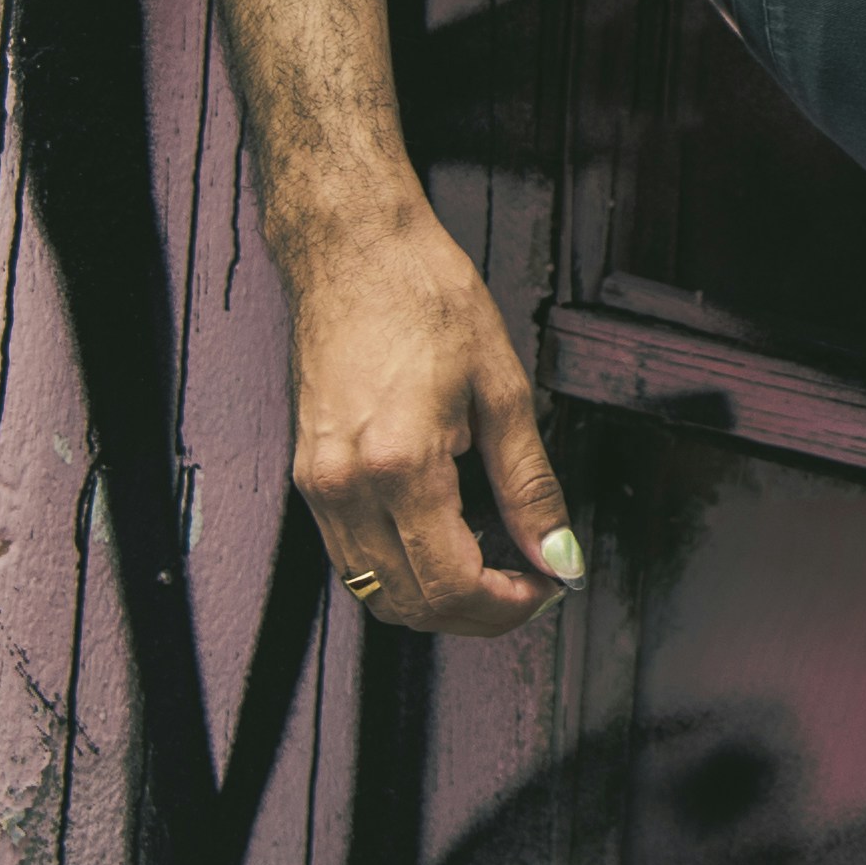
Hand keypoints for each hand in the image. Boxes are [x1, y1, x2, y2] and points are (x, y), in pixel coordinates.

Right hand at [287, 195, 581, 636]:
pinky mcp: (307, 475)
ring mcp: (317, 484)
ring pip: (373, 591)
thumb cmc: (425, 297)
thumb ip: (530, 485)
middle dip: (475, 614)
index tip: (544, 586)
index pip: (450, 585)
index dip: (505, 606)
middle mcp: (345, 486)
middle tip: (527, 584)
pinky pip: (352, 556)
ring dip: (435, 600)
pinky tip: (445, 542)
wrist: (354, 250)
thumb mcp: (502, 389)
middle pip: (407, 604)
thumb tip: (557, 553)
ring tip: (491, 570)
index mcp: (398, 464)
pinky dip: (401, 570)